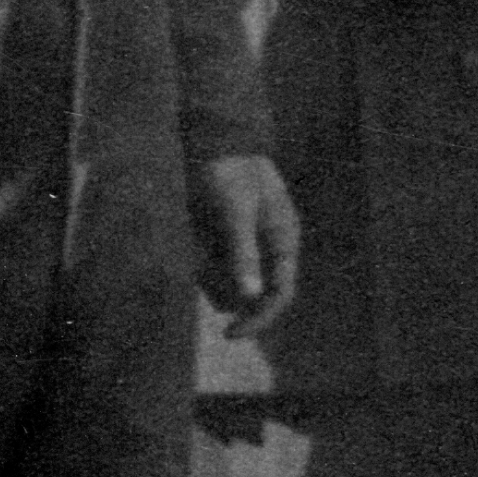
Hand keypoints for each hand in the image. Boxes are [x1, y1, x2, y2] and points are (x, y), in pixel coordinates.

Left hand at [191, 152, 300, 335]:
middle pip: (252, 296)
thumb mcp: (235, 213)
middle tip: (202, 269)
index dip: (259, 319)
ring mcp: (245, 247)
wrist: (212, 144)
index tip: (230, 333)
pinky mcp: (224, 243)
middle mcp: (267, 249)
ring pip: (229, 287)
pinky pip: (213, 271)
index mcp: (282, 241)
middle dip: (226, 292)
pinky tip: (195, 242)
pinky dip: (202, 266)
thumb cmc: (230, 174)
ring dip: (210, 279)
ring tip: (198, 248)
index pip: (279, 295)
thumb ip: (243, 254)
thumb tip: (248, 297)